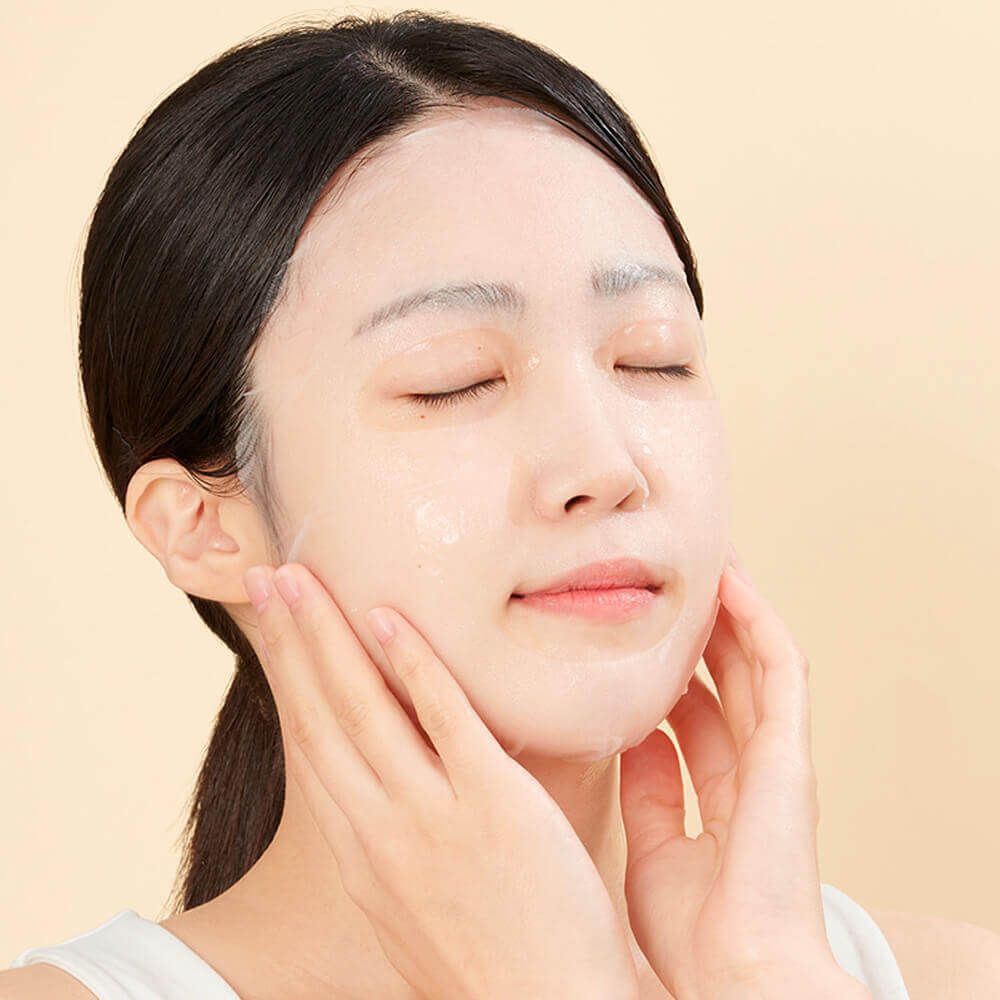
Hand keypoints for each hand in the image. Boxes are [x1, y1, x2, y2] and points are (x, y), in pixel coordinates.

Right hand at [243, 562, 639, 999]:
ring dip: (328, 635)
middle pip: (321, 716)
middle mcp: (381, 832)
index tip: (272, 629)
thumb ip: (398, 845)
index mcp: (362, 854)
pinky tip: (388, 617)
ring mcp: (433, 819)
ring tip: (303, 576)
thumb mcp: (413, 907)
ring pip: (363, 709)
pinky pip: (445, 721)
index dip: (287, 680)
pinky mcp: (494, 807)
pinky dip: (412, 665)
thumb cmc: (490, 966)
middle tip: (267, 574)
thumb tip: (392, 794)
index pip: (311, 748)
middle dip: (291, 640)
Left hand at [618, 548, 863, 999]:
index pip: (692, 717)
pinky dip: (758, 624)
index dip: (665, 674)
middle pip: (722, 680)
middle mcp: (750, 770)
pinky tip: (730, 585)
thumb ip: (647, 790)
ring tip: (701, 563)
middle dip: (698, 631)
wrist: (737, 974)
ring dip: (731, 611)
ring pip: (753, 663)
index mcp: (719, 798)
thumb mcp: (652, 846)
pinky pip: (780, 671)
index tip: (632, 636)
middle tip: (667, 581)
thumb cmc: (694, 932)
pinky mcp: (791, 750)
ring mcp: (775, 756)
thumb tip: (630, 737)